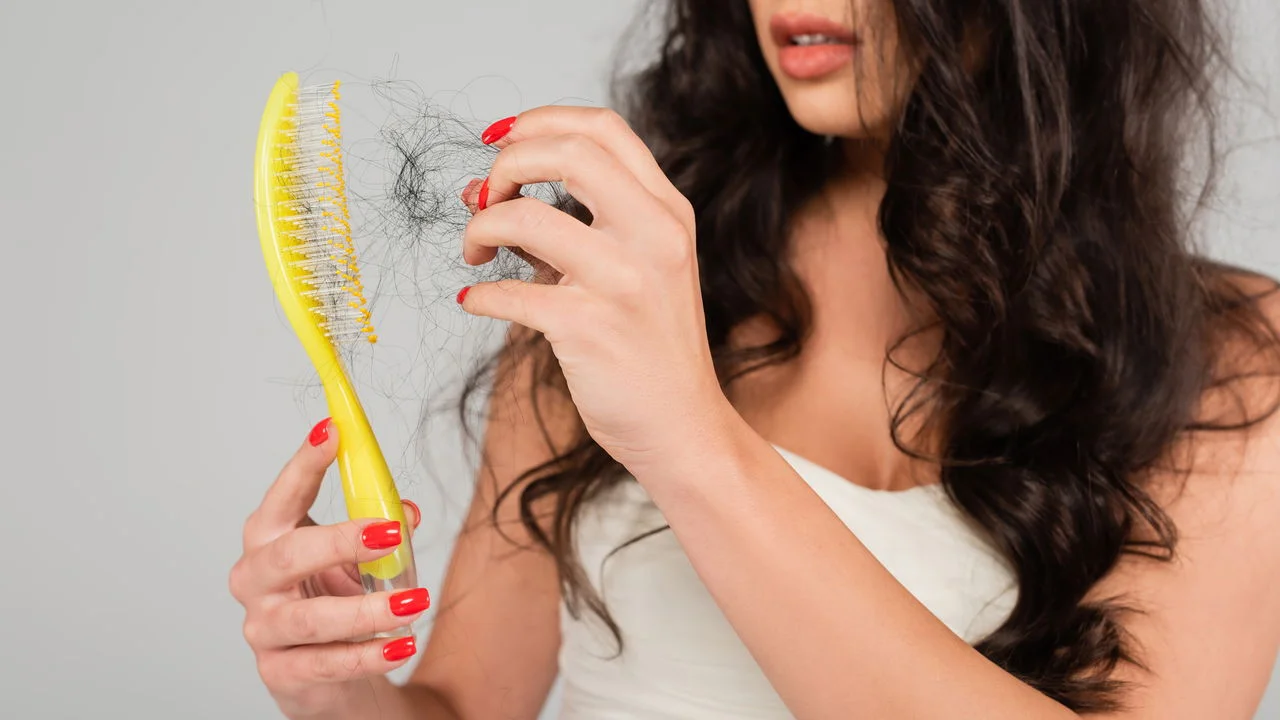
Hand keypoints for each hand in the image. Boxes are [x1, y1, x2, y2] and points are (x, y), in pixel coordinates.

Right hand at [229, 419, 428, 718]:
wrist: (329, 673)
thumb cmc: (335, 598)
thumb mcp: (360, 558)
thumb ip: (383, 529)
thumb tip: (407, 512)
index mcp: (271, 538)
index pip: (282, 496)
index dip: (304, 463)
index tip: (333, 430)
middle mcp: (256, 579)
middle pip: (286, 556)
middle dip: (340, 541)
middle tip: (389, 533)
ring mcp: (264, 628)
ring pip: (310, 618)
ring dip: (367, 609)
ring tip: (415, 600)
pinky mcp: (280, 672)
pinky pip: (326, 663)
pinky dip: (368, 655)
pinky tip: (401, 644)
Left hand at [458, 107, 732, 473]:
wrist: (682, 425)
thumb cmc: (651, 346)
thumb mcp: (640, 267)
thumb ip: (582, 223)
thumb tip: (486, 189)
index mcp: (667, 212)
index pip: (603, 129)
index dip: (540, 121)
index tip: (502, 141)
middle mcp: (653, 236)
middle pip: (566, 154)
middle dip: (506, 165)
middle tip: (485, 196)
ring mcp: (623, 281)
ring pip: (525, 217)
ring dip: (480, 227)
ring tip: (475, 251)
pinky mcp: (589, 328)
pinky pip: (507, 292)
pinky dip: (478, 292)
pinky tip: (477, 300)